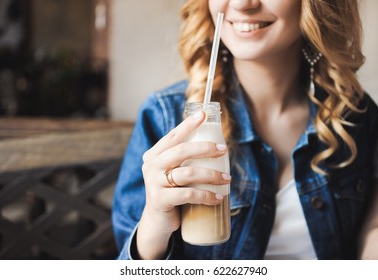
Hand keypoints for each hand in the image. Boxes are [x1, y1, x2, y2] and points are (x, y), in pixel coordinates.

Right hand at [137, 111, 230, 258]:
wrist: (159, 220)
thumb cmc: (172, 191)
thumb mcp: (174, 171)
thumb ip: (184, 158)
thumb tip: (216, 143)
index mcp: (154, 155)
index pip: (172, 136)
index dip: (188, 125)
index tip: (203, 114)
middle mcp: (150, 166)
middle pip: (181, 151)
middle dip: (205, 148)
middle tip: (223, 149)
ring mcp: (153, 183)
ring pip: (188, 174)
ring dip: (211, 175)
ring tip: (227, 178)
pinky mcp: (160, 200)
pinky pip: (188, 194)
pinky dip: (206, 196)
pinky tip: (218, 197)